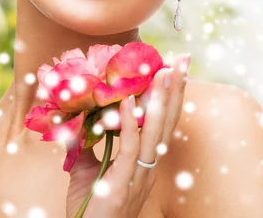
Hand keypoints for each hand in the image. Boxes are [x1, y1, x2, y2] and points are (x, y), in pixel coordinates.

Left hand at [65, 52, 191, 217]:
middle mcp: (148, 168)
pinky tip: (126, 100)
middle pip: (168, 122)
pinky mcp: (122, 184)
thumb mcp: (88, 170)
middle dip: (176, 90)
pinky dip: (129, 122)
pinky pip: (130, 148)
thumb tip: (79, 117)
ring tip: (166, 71)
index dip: (170, 97)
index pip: (163, 123)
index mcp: (145, 163)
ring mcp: (138, 176)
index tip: (174, 69)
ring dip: (161, 100)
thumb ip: (88, 143)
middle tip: (184, 60)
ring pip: (156, 132)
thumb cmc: (90, 209)